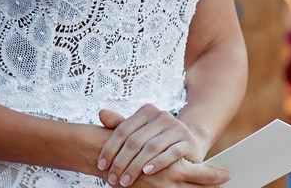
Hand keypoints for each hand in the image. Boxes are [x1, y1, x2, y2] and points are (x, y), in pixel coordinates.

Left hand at [95, 106, 215, 185]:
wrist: (189, 141)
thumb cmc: (157, 138)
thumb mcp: (139, 131)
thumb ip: (120, 124)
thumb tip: (101, 113)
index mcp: (147, 111)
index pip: (123, 130)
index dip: (110, 148)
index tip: (101, 165)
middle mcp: (162, 116)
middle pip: (135, 140)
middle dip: (121, 161)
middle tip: (113, 177)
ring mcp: (177, 128)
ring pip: (151, 148)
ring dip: (135, 166)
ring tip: (125, 180)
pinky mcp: (187, 142)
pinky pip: (170, 153)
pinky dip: (157, 163)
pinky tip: (146, 173)